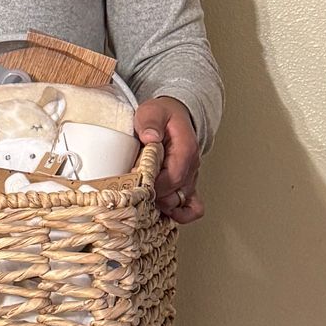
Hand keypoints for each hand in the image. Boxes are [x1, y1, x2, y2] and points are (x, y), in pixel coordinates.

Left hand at [134, 96, 203, 224]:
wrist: (172, 116)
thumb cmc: (163, 116)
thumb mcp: (152, 111)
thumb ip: (151, 122)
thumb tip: (150, 137)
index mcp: (186, 150)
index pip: (172, 177)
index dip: (152, 185)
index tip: (134, 183)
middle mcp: (191, 168)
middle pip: (175, 195)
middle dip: (152, 197)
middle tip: (132, 192)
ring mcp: (190, 179)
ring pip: (182, 204)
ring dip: (161, 206)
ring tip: (142, 201)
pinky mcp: (186, 186)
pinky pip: (193, 208)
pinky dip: (180, 214)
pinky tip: (162, 213)